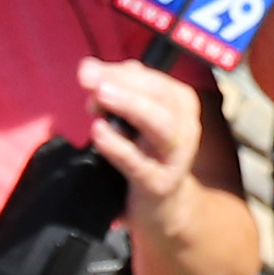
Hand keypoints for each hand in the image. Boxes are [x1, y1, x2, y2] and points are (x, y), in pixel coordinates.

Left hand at [79, 56, 207, 206]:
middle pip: (161, 96)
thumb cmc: (144, 153)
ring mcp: (174, 157)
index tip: (88, 71)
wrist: (163, 206)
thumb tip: (89, 68)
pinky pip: (138, 162)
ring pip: (161, 125)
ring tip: (101, 97)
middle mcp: (185, 126)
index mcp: (181, 103)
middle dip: (125, 83)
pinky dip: (118, 146)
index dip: (119, 72)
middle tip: (92, 79)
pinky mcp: (158, 184)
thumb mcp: (134, 117)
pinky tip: (100, 132)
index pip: (152, 79)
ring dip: (131, 106)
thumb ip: (115, 90)